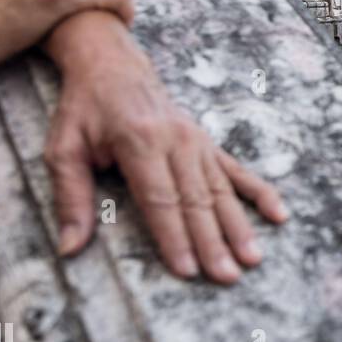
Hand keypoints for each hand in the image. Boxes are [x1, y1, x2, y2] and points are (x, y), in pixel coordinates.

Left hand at [43, 13, 286, 283]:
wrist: (113, 64)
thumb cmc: (84, 109)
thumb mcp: (62, 148)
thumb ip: (70, 198)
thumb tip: (70, 248)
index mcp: (140, 141)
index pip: (161, 199)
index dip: (175, 236)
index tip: (187, 269)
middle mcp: (177, 141)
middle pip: (198, 201)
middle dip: (213, 242)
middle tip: (227, 277)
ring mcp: (198, 142)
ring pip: (221, 191)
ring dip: (238, 227)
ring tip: (252, 259)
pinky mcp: (208, 144)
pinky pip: (239, 171)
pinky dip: (261, 193)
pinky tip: (279, 214)